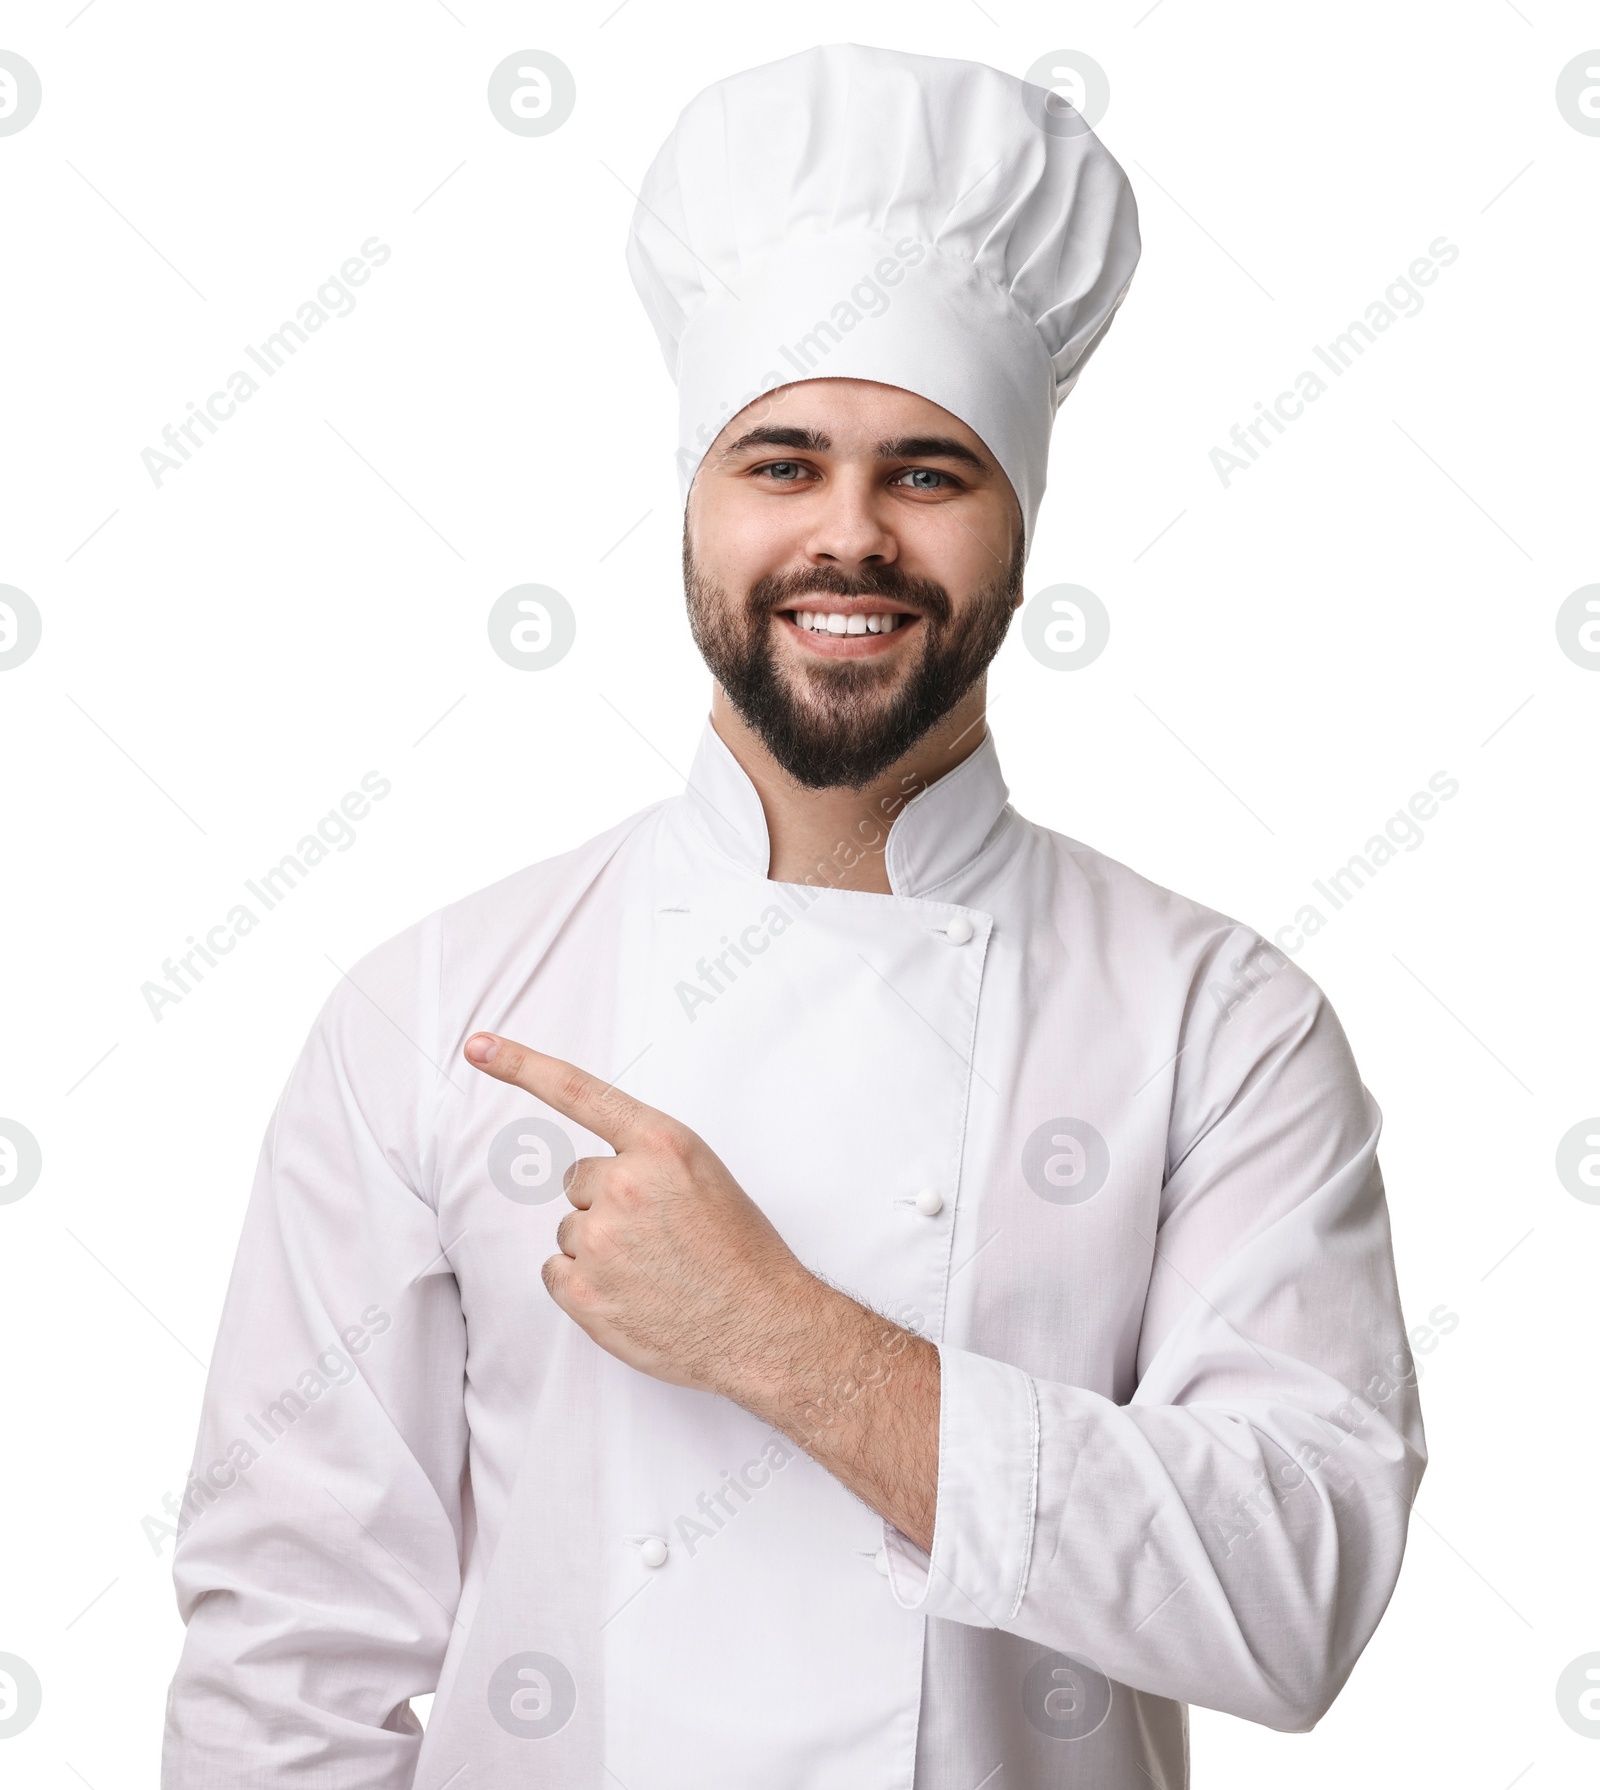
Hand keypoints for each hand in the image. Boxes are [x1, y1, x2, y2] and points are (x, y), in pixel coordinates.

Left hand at [463, 1030, 941, 1551]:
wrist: (763, 1329)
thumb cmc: (742, 1254)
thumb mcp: (705, 1177)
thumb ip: (650, 1160)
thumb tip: (600, 1175)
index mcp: (661, 1145)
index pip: (579, 1092)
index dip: (521, 1065)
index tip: (478, 1047)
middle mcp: (624, 1184)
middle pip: (580, 1181)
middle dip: (608, 1203)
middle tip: (658, 1235)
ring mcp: (600, 1239)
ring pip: (571, 1230)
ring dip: (600, 1248)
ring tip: (653, 1271)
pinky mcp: (582, 1291)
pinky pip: (557, 1272)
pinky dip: (585, 1286)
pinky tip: (631, 1296)